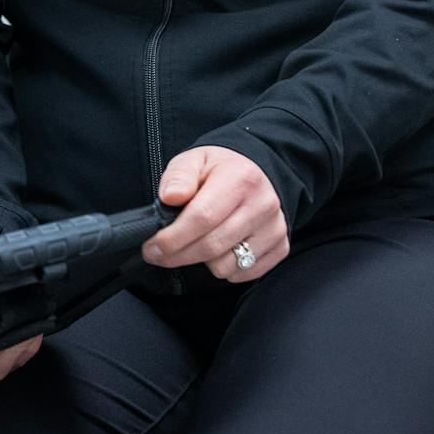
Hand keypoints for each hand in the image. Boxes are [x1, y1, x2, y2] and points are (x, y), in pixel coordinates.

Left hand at [143, 145, 288, 281]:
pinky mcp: (281, 246)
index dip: (172, 238)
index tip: (152, 247)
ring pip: (227, 265)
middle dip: (177, 255)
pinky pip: (245, 273)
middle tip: (158, 254)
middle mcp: (263, 205)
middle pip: (212, 246)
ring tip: (195, 242)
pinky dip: (225, 267)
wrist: (256, 171)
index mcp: (240, 179)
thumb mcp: (193, 160)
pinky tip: (218, 249)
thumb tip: (170, 197)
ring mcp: (275, 228)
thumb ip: (178, 176)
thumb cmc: (219, 169)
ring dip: (202, 261)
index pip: (202, 217)